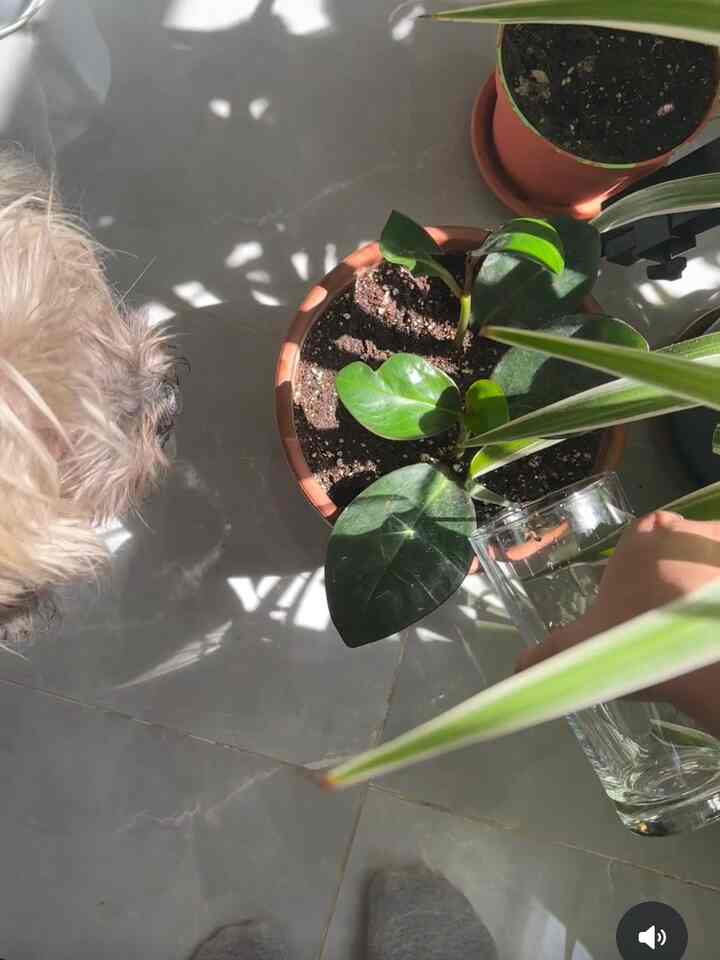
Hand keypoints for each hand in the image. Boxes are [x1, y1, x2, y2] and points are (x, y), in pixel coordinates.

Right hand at [516, 511, 719, 735]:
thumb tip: (516, 668)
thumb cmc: (637, 643)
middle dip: (682, 564)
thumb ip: (549, 652)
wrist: (704, 665)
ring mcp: (719, 551)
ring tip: (699, 614)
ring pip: (713, 555)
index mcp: (640, 539)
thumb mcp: (584, 648)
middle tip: (675, 605)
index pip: (647, 529)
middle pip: (684, 540)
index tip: (648, 588)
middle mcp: (684, 533)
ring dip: (709, 576)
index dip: (647, 556)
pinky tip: (714, 621)